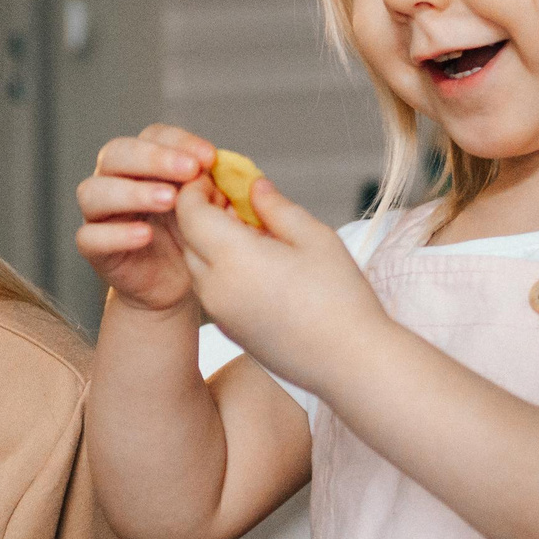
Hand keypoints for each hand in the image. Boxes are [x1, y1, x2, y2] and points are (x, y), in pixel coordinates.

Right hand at [75, 124, 216, 312]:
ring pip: (94, 192)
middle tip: (189, 171)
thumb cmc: (189, 237)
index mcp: (142, 163)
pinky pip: (90, 237)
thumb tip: (219, 171)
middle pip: (116, 153)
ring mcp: (98, 214)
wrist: (176, 285)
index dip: (179, 141)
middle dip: (154, 158)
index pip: (152, 136)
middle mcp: (113, 180)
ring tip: (169, 200)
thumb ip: (210, 186)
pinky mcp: (93, 248)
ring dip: (133, 192)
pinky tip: (146, 235)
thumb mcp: (206, 207)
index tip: (209, 157)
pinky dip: (116, 234)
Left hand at [171, 173, 384, 392]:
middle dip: (202, 211)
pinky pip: (210, 288)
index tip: (218, 175)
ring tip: (247, 227)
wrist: (351, 364)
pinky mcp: (229, 331)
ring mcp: (219, 314)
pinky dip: (219, 267)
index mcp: (233, 259)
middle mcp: (215, 288)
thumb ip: (276, 207)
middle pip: (188, 237)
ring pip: (196, 264)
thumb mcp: (314, 237)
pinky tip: (253, 261)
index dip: (198, 188)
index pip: (190, 212)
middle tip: (233, 196)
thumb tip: (253, 187)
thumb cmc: (340, 297)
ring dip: (210, 240)